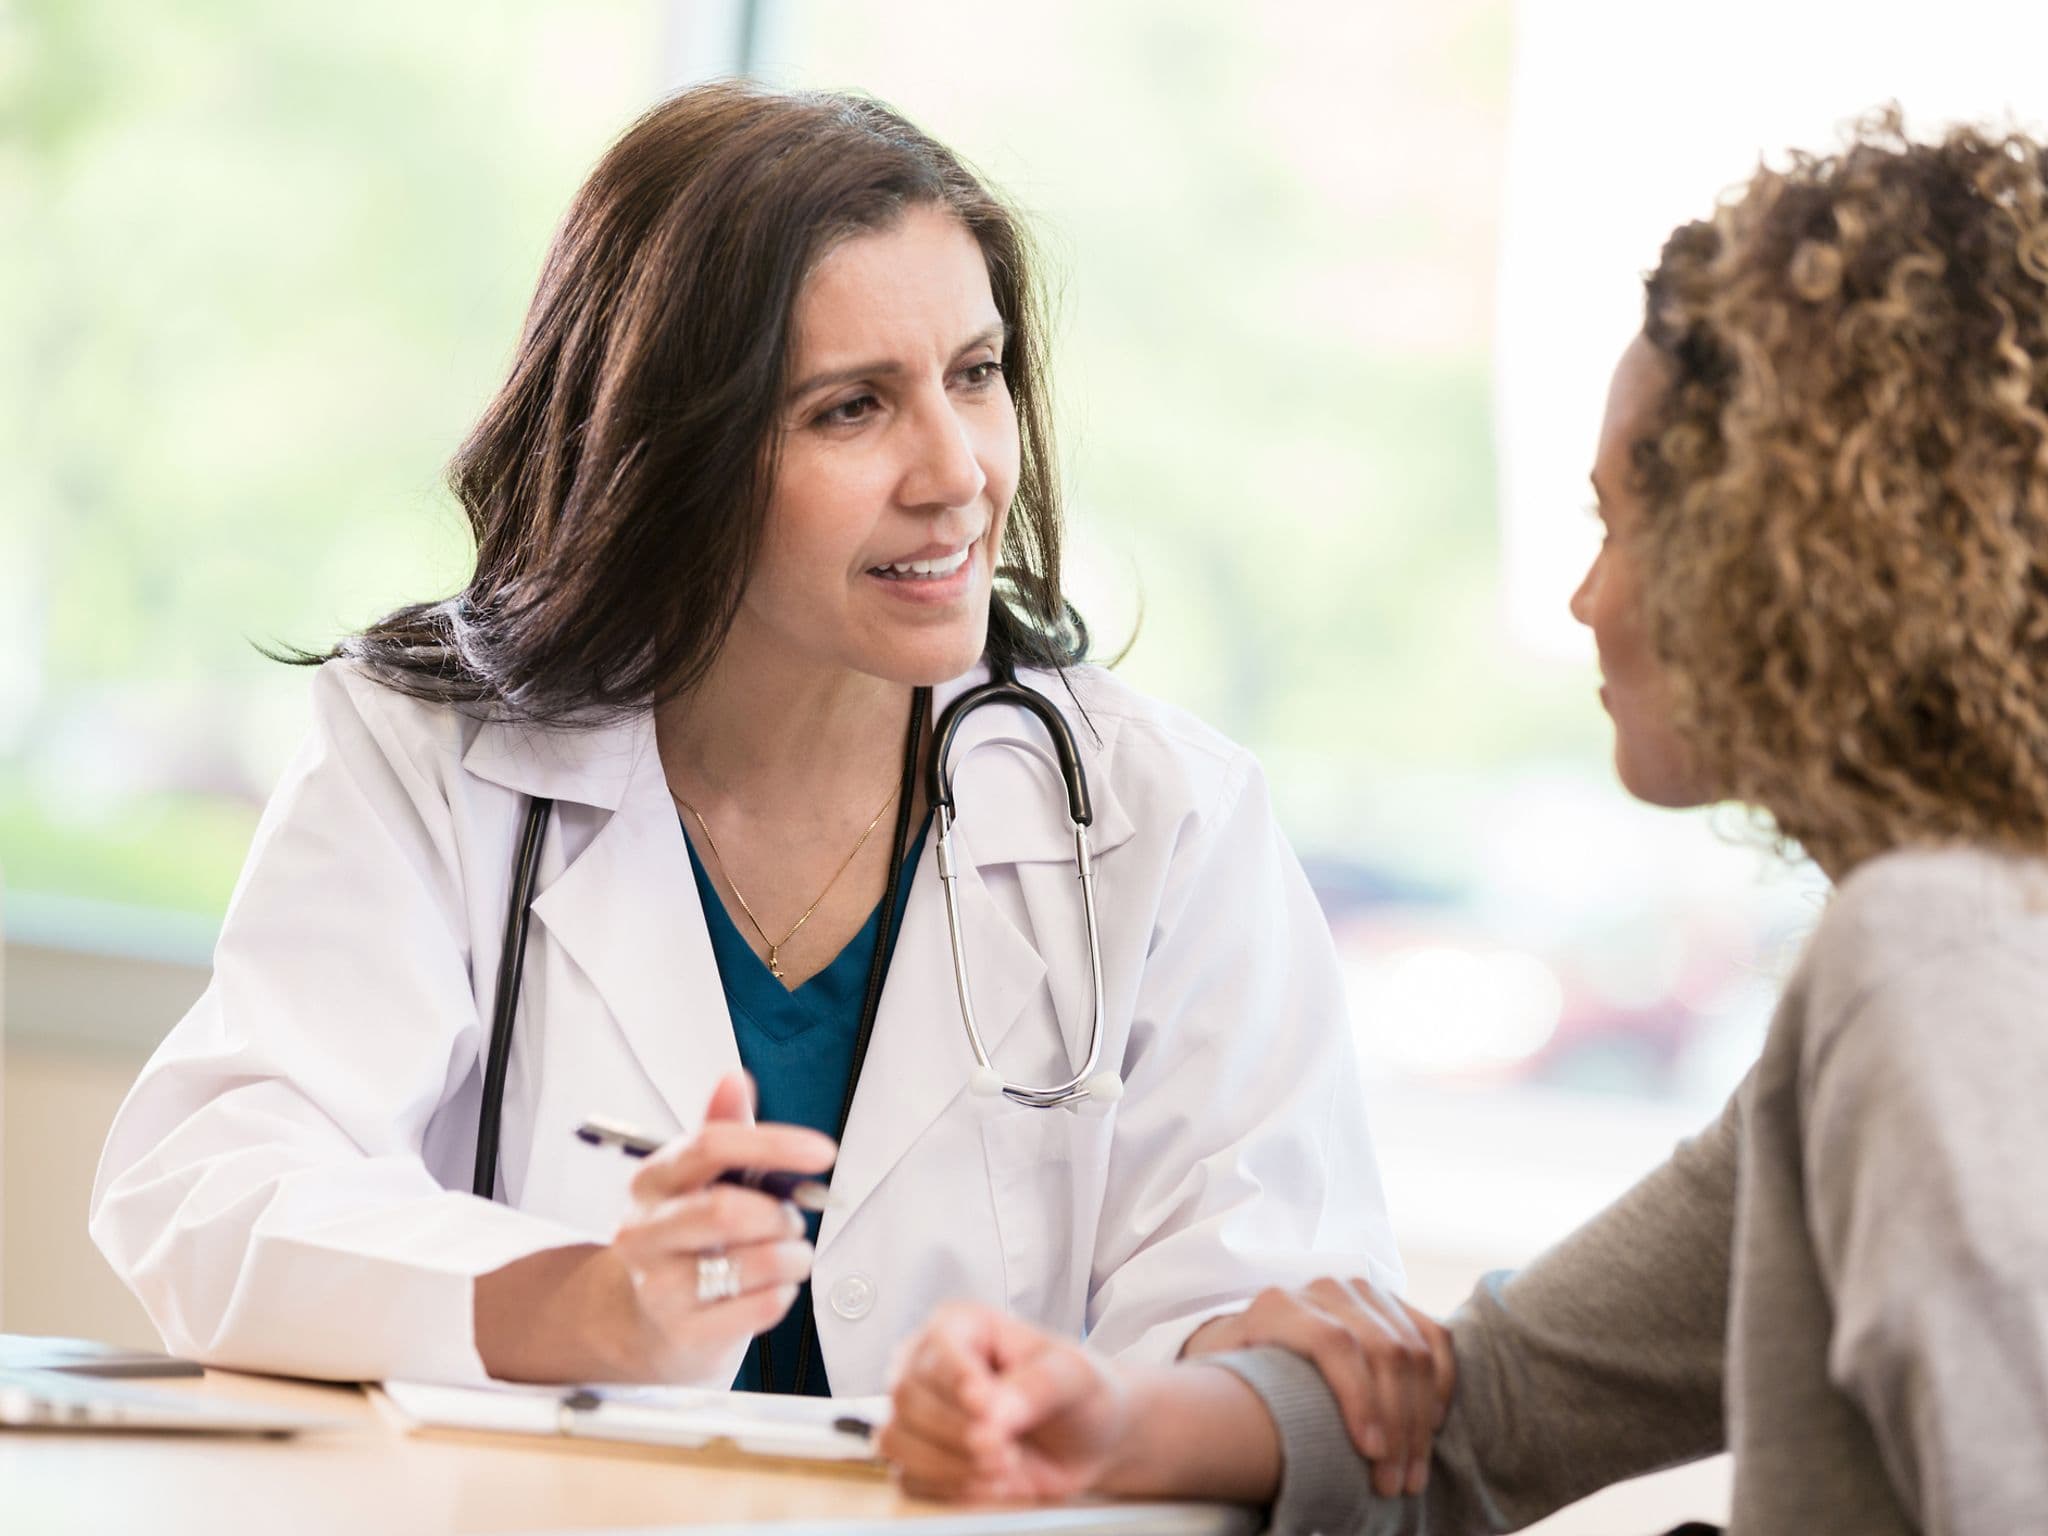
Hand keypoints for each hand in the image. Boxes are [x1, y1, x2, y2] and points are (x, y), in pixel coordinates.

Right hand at [608, 1072, 837, 1379]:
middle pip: (728, 1210)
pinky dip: (784, 1293)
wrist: (647, 1322)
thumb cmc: (685, 1239)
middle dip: (780, 1215)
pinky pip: (764, 1306)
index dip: (773, 1144)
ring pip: (757, 1261)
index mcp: (652, 1181)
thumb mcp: (697, 1179)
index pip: (710, 1145)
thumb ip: (722, 1128)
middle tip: (791, 1220)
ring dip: (793, 1256)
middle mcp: (645, 1232)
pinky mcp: (684, 1333)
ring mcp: (659, 1287)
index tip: (822, 1151)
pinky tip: (769, 1287)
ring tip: (785, 1255)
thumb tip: (734, 1078)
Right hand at [882, 1303, 1132, 1502]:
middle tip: (1006, 1450)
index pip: (936, 1347)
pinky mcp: (920, 1459)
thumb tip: (993, 1412)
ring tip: (1004, 1467)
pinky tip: (990, 1484)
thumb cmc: (1076, 1392)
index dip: (955, 1378)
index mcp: (960, 1324)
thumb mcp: (1071, 1376)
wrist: (1086, 1440)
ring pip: (897, 1440)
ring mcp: (918, 1414)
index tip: (986, 1405)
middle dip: (958, 1431)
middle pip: (908, 1396)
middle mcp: (928, 1364)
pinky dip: (948, 1489)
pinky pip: (908, 1479)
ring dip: (949, 1464)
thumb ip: (1035, 1386)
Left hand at [1181, 1278, 1454, 1497]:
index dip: (1358, 1398)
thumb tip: (1227, 1440)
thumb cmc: (1237, 1373)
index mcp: (1277, 1305)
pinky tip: (1434, 1424)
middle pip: (1381, 1352)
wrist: (1251, 1338)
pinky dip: (1441, 1383)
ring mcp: (1362, 1293)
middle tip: (1396, 1482)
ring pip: (1411, 1350)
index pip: (1332, 1343)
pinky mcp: (1391, 1302)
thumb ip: (1223, 1395)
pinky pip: (1433, 1338)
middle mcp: (1323, 1290)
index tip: (1370, 1454)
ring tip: (1413, 1470)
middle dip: (1397, 1425)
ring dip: (1421, 1418)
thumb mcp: (1221, 1380)